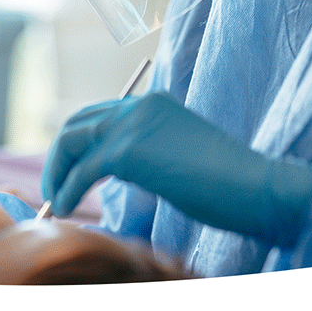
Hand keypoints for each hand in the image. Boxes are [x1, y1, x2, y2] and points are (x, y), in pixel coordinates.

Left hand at [42, 91, 311, 244]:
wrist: (257, 186)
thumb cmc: (230, 184)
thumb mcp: (179, 156)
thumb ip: (149, 154)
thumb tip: (119, 171)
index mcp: (154, 104)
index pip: (101, 114)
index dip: (79, 143)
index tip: (70, 172)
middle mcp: (140, 105)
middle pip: (80, 121)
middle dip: (60, 154)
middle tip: (54, 187)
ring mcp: (134, 124)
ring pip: (74, 138)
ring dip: (57, 170)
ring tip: (54, 200)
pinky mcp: (130, 150)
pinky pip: (84, 169)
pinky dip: (67, 188)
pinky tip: (63, 206)